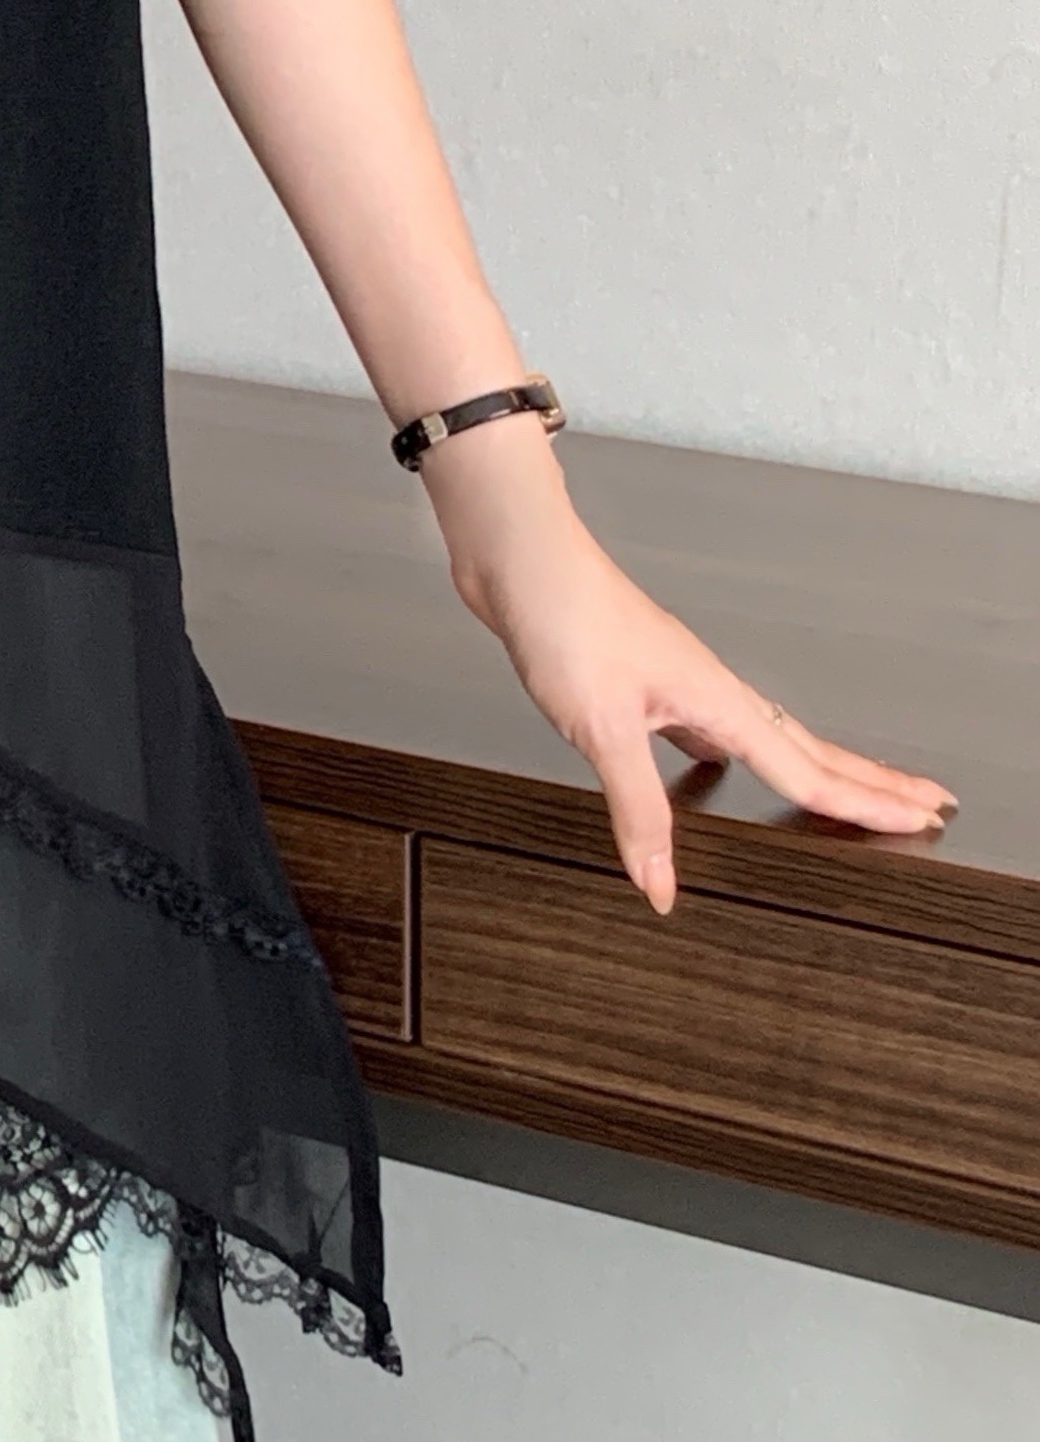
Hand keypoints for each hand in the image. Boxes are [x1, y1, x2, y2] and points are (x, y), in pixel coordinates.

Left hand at [423, 419, 956, 913]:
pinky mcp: (637, 675)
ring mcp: (674, 677)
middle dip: (867, 778)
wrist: (517, 557)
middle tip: (924, 801)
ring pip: (760, 733)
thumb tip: (660, 884)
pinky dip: (726, 749)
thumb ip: (638, 810)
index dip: (865, 802)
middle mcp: (707, 686)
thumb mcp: (603, 728)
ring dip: (807, 762)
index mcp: (716, 699)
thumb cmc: (562, 618)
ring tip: (837, 791)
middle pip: (806, 744)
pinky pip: (705, 723)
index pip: (806, 768)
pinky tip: (704, 756)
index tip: (923, 818)